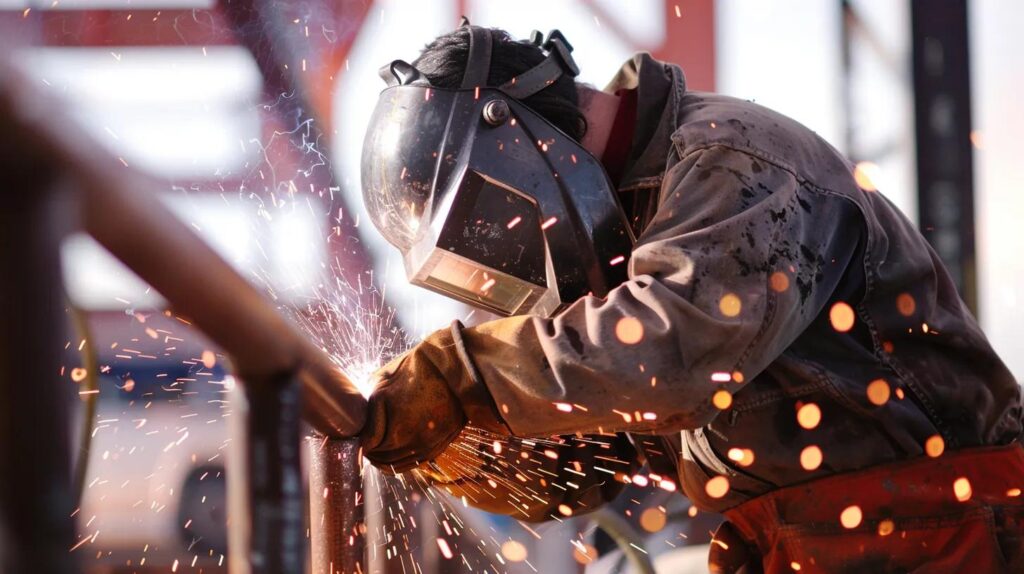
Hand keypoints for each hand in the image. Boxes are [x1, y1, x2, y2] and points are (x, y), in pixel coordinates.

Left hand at [360, 325, 468, 472]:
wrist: (455, 368)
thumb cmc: (416, 368)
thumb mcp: (382, 380)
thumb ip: (367, 405)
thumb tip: (357, 421)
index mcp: (394, 421)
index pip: (368, 444)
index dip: (360, 440)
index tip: (359, 435)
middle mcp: (410, 439)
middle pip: (380, 457)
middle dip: (371, 450)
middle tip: (366, 444)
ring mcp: (426, 446)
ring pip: (396, 464)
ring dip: (385, 458)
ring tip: (378, 449)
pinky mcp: (438, 446)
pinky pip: (413, 462)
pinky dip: (402, 460)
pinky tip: (396, 451)